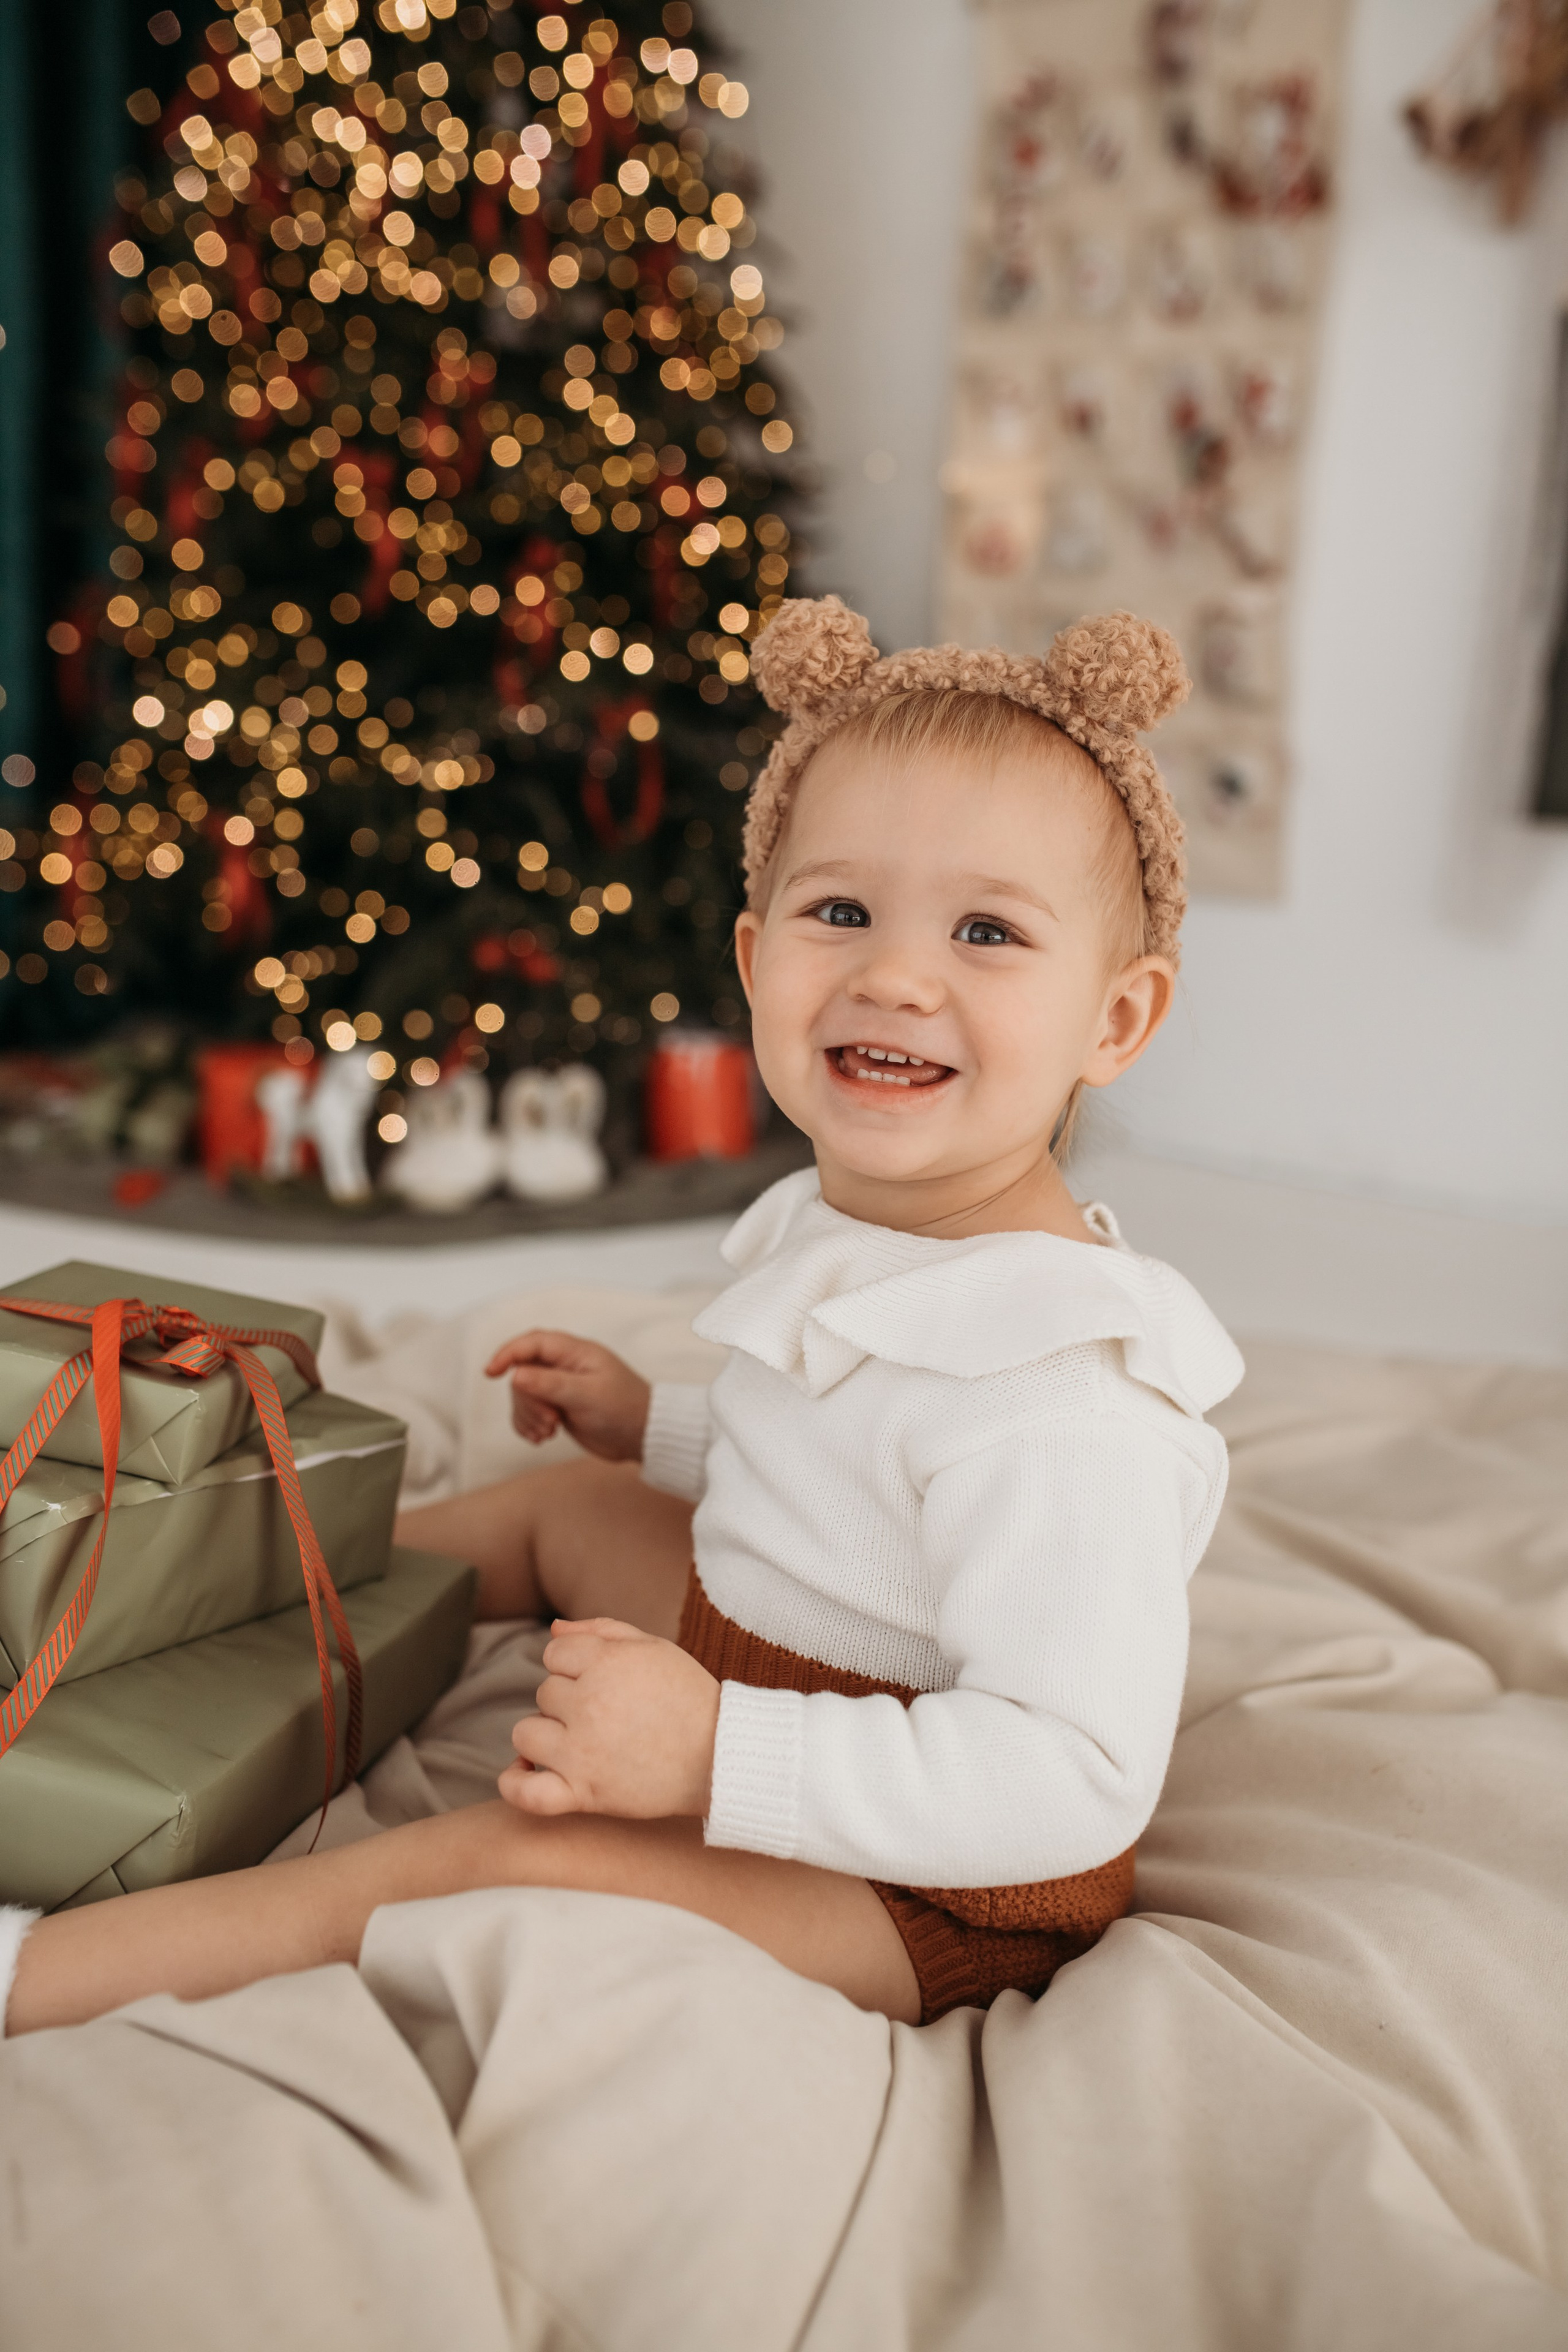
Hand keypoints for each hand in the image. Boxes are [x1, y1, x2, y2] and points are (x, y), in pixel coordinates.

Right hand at [484, 1330, 651, 1460]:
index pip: (532, 1343)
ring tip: (549, 1432)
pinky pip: (528, 1413)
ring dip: (528, 1416)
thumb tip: (515, 1374)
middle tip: (550, 1421)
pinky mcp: (558, 1409)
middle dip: (528, 1400)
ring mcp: (560, 1388)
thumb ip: (550, 1384)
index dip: (508, 1353)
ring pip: (523, 1395)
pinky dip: (528, 1425)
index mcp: (575, 1352)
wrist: (644, 1436)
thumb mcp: (587, 1396)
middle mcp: (565, 1366)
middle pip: (523, 1373)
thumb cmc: (624, 1409)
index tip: (491, 1373)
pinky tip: (540, 1439)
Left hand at [498, 1618, 719, 1819]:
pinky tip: (522, 1771)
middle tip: (609, 1716)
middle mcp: (589, 1703)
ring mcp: (583, 1751)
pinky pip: (526, 1792)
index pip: (554, 1655)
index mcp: (606, 1662)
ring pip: (526, 1734)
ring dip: (545, 1736)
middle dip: (570, 1701)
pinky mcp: (585, 1793)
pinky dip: (514, 1783)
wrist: (721, 1757)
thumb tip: (552, 1630)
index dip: (575, 1667)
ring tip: (578, 1742)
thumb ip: (601, 1630)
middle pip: (544, 1694)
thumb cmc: (688, 1697)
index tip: (603, 1683)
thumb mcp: (654, 1648)